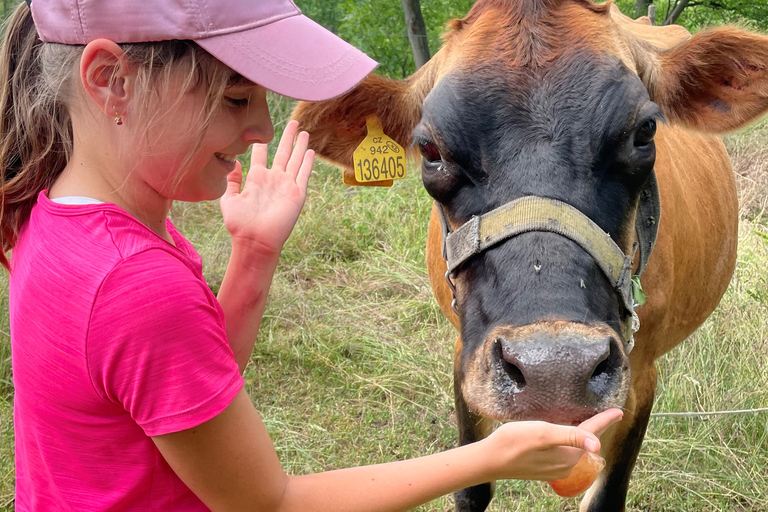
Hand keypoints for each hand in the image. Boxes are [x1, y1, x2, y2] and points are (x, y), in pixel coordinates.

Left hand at [220, 120, 313, 253]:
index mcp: (257, 179)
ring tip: (304, 132)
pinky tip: (310, 151)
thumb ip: (231, 181)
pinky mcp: (297, 194)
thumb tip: (232, 162)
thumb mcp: (229, 200)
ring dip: (300, 146)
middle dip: (288, 137)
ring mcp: (286, 185)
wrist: (255, 240)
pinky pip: (304, 174)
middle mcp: (273, 179)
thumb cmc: (239, 224)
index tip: (264, 132)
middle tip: (293, 121)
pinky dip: (307, 162)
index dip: (262, 143)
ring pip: (296, 160)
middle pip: (283, 152)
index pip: (261, 155)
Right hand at [484, 408, 622, 481]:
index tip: (619, 411)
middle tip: (606, 414)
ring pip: (573, 448)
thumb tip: (597, 446)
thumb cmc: (514, 443)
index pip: (591, 434)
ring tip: (587, 421)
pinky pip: (562, 452)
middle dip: (595, 428)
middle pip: (584, 441)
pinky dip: (567, 441)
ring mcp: (553, 468)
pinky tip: (563, 435)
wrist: (489, 460)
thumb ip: (571, 437)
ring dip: (580, 434)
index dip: (605, 421)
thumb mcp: (543, 434)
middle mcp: (564, 465)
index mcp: (568, 455)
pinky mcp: (542, 467)